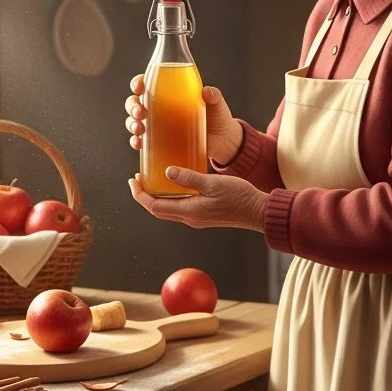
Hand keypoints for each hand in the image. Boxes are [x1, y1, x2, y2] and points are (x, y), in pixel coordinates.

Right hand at [125, 74, 243, 163]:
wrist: (223, 142)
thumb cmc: (218, 118)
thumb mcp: (217, 105)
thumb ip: (214, 96)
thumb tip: (206, 91)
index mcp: (170, 93)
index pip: (148, 83)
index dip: (138, 83)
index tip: (139, 87)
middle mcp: (160, 107)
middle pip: (136, 102)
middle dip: (132, 106)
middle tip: (140, 113)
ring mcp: (159, 125)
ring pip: (135, 121)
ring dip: (131, 124)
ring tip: (139, 129)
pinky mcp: (160, 142)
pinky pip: (142, 140)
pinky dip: (136, 141)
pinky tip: (139, 144)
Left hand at [128, 167, 268, 231]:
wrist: (258, 211)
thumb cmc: (239, 198)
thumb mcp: (213, 184)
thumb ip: (189, 178)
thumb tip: (167, 172)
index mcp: (189, 212)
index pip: (154, 206)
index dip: (140, 195)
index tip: (133, 181)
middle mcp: (190, 218)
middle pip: (158, 210)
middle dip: (144, 195)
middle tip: (138, 179)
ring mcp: (197, 218)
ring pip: (168, 209)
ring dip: (157, 196)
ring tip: (152, 180)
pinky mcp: (204, 215)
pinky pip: (180, 207)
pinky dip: (171, 197)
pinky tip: (174, 184)